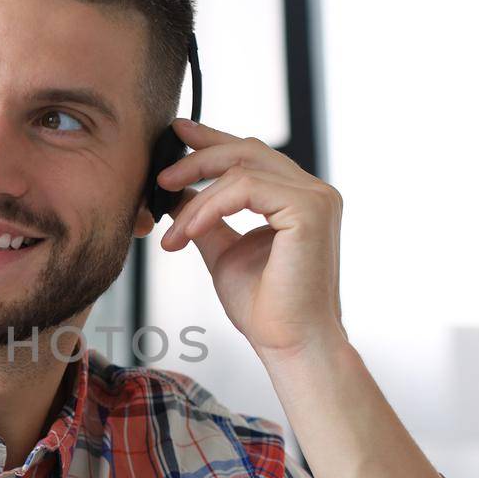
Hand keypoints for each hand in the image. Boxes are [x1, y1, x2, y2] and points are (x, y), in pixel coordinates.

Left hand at [156, 118, 347, 362]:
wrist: (289, 344)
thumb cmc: (265, 308)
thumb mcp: (225, 253)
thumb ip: (208, 220)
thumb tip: (180, 195)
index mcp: (298, 199)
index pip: (253, 156)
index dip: (213, 140)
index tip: (178, 133)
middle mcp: (313, 192)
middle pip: (248, 150)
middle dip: (199, 157)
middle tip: (162, 176)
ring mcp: (316, 197)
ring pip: (241, 169)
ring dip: (196, 198)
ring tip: (173, 231)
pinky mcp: (310, 209)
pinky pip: (246, 188)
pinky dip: (209, 207)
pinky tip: (189, 231)